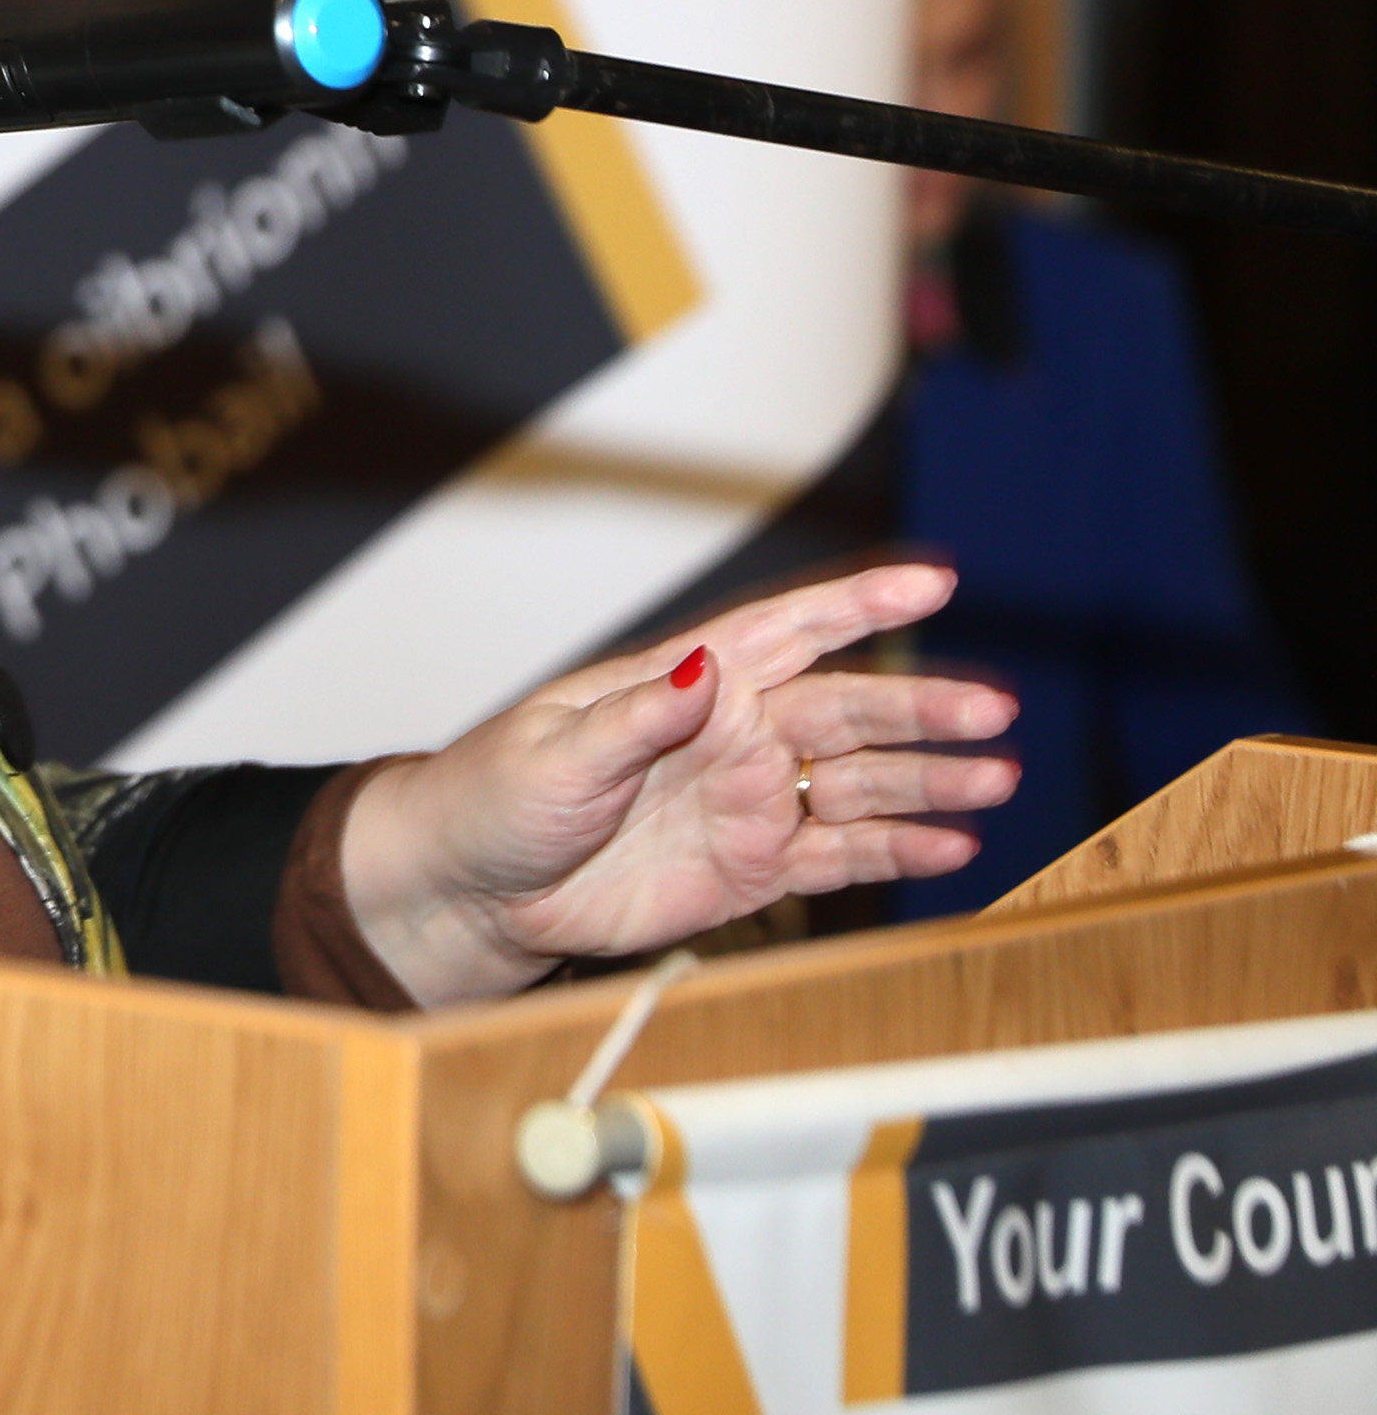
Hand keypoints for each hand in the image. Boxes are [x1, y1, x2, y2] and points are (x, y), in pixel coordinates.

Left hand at [338, 562, 1017, 1005]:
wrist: (478, 887)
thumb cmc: (498, 798)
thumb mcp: (557, 754)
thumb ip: (637, 719)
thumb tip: (704, 670)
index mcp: (688, 683)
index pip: (786, 631)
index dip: (859, 607)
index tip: (933, 586)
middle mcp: (734, 734)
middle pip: (845, 709)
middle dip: (920, 706)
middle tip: (992, 711)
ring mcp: (749, 800)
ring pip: (858, 781)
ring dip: (927, 780)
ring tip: (994, 779)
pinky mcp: (752, 868)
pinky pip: (837, 854)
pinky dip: (897, 850)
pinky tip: (953, 845)